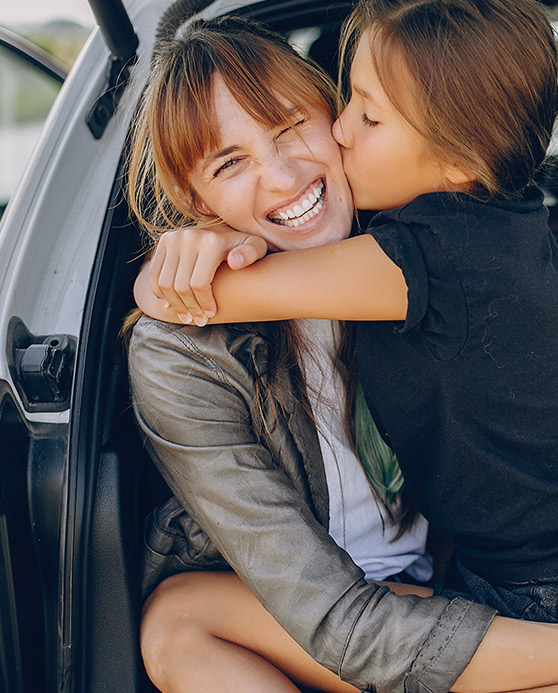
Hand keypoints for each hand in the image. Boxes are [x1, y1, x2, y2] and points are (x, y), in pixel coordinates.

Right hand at [149, 224, 267, 324]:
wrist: (225, 229)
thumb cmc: (244, 247)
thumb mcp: (256, 248)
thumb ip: (250, 254)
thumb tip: (233, 262)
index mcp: (211, 241)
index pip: (199, 283)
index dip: (203, 304)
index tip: (210, 315)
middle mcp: (190, 237)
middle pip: (181, 285)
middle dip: (189, 308)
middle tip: (198, 321)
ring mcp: (174, 237)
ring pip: (165, 282)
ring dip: (174, 304)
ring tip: (185, 316)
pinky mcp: (164, 240)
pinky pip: (155, 272)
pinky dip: (158, 291)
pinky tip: (169, 305)